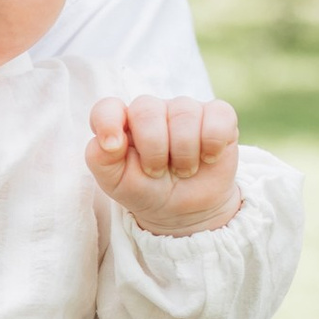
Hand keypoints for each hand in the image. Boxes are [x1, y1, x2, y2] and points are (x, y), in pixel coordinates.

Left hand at [87, 94, 242, 235]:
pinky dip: (212, 143)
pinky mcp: (217, 116)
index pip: (108, 107)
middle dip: (153, 149)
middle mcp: (152, 110)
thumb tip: (110, 141)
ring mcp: (185, 110)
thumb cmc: (146, 189)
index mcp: (122, 122)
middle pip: (146, 109)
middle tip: (157, 171)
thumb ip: (100, 158)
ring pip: (184, 114)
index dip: (108, 123)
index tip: (113, 148)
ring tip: (183, 170)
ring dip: (184, 153)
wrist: (184, 210)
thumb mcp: (115, 182)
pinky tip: (207, 158)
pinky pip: (218, 117)